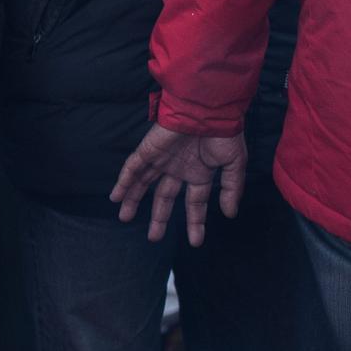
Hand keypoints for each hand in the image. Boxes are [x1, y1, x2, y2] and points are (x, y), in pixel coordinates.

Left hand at [109, 125, 246, 245]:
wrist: (209, 109)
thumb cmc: (224, 133)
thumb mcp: (234, 164)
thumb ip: (230, 189)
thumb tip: (229, 214)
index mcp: (200, 172)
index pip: (195, 203)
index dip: (195, 222)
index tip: (195, 241)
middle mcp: (179, 168)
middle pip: (164, 197)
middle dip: (159, 217)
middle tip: (153, 237)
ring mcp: (162, 160)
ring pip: (144, 184)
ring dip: (134, 200)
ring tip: (124, 218)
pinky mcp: (148, 150)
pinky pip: (132, 168)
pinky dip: (123, 182)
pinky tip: (115, 197)